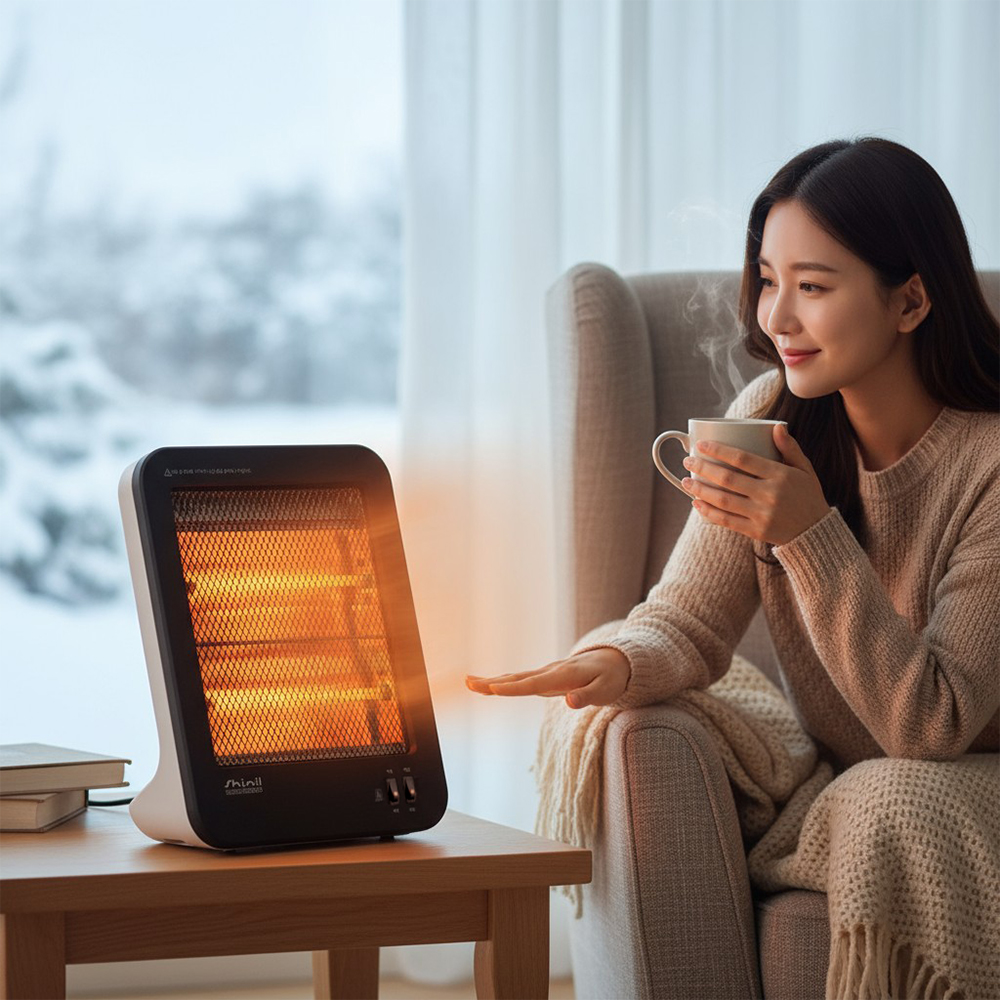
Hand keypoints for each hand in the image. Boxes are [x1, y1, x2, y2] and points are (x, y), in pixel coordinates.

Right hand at [465, 647, 630, 708]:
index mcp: (564, 675)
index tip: (493, 689)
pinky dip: (504, 682)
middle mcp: (552, 672)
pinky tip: (491, 686)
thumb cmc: (613, 677)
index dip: (513, 688)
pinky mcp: (548, 678)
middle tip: (468, 683)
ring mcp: (548, 674)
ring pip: (516, 678)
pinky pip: (522, 680)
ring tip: (469, 682)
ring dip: (493, 681)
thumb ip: (587, 697)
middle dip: (492, 682)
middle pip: (518, 678)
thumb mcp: (607, 690)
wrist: (618, 660)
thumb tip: (569, 702)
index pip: (534, 684)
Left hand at [679, 424, 830, 545]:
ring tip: (685, 481)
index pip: (743, 459)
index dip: (719, 450)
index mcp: (780, 475)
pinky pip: (726, 521)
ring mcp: (761, 514)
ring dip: (700, 490)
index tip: (701, 445)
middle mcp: (769, 494)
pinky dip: (708, 512)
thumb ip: (790, 448)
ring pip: (723, 500)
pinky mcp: (755, 531)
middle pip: (728, 479)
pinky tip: (696, 503)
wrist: (816, 533)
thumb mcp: (805, 469)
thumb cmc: (808, 496)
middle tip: (687, 461)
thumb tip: (777, 426)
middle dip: (703, 468)